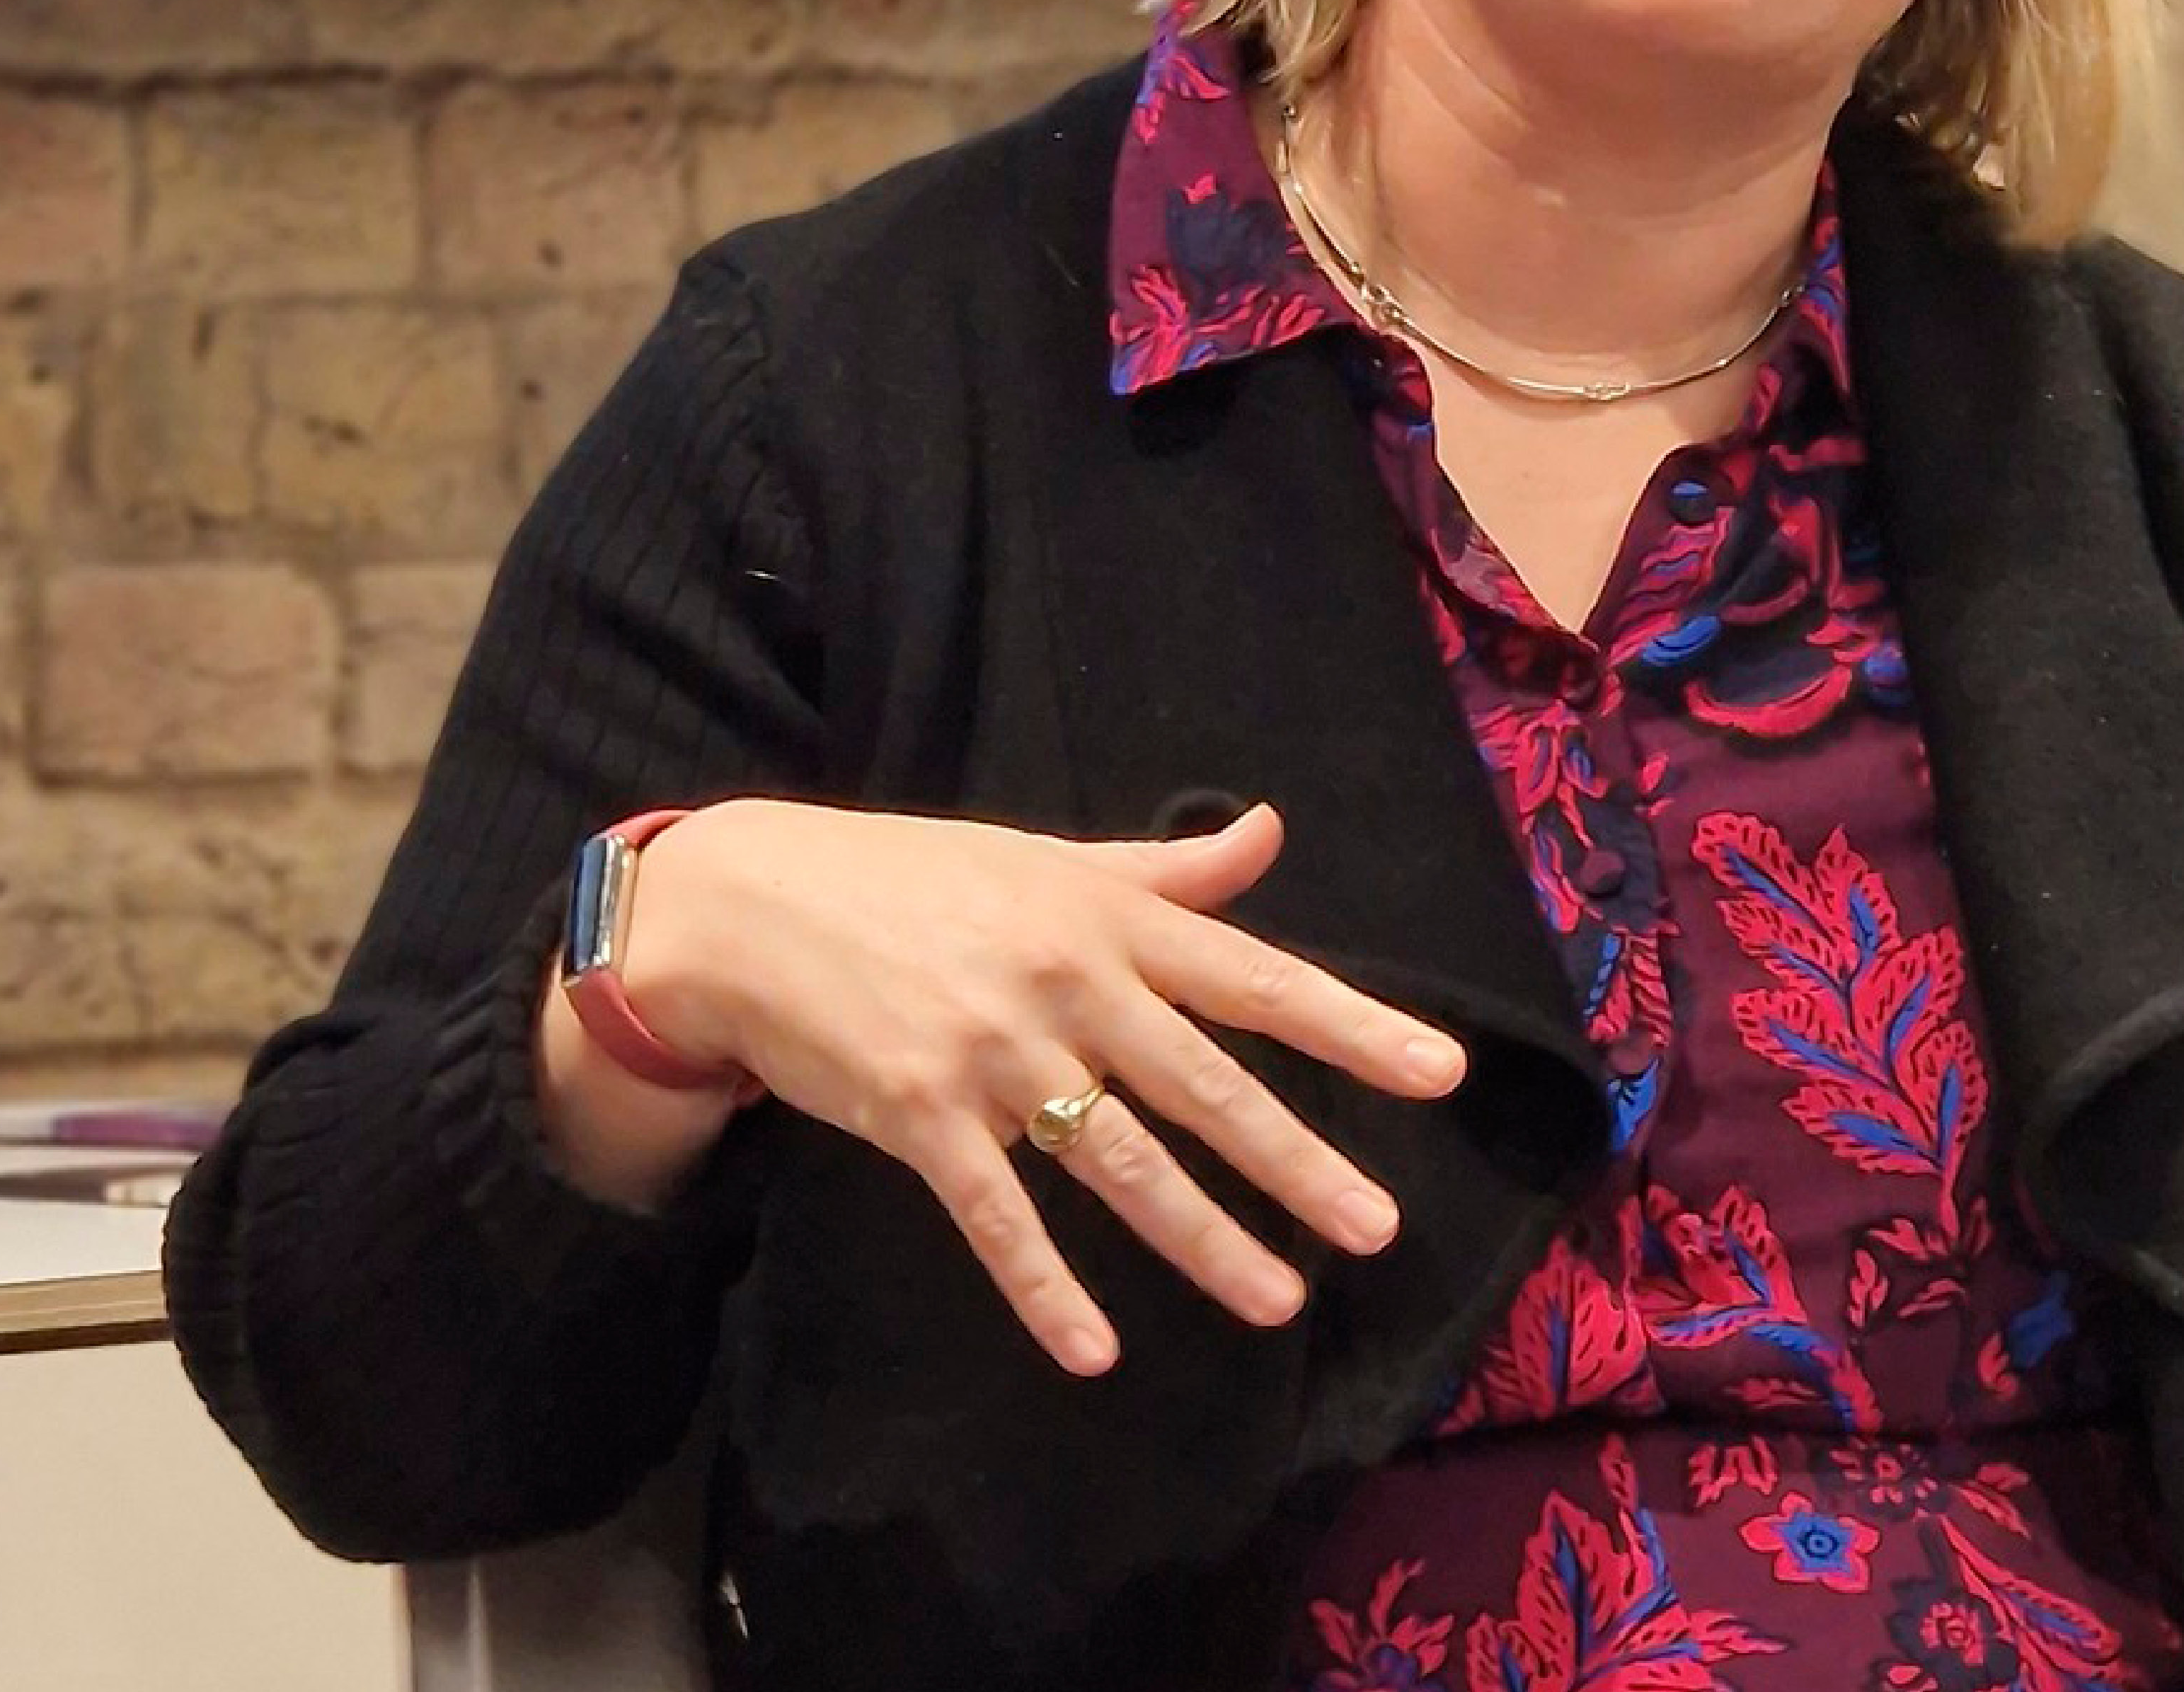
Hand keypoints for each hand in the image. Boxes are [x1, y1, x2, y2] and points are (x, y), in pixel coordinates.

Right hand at [616, 795, 1467, 1369]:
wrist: (744, 906)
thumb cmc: (908, 881)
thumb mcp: (1046, 860)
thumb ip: (1164, 872)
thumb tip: (1268, 833)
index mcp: (1109, 922)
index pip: (1255, 978)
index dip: (1352, 1026)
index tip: (1438, 1073)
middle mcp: (1068, 986)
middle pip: (1208, 1085)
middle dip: (1297, 1161)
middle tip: (1376, 1225)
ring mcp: (993, 1054)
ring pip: (1121, 1161)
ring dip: (1203, 1237)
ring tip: (1280, 1297)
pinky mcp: (919, 1116)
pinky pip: (998, 1216)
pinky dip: (1046, 1288)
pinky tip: (1096, 1350)